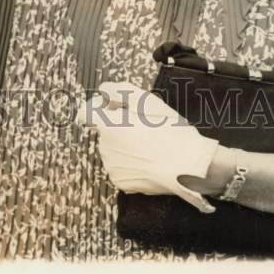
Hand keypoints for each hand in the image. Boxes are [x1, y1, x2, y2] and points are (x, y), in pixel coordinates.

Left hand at [77, 80, 219, 212]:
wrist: (187, 164)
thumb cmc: (168, 130)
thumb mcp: (144, 99)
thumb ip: (116, 90)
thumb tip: (103, 92)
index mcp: (107, 125)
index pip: (85, 113)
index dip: (98, 107)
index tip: (112, 107)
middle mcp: (104, 147)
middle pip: (104, 131)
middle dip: (117, 125)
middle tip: (142, 125)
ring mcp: (112, 167)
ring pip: (112, 149)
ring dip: (124, 144)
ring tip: (149, 144)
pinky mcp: (121, 183)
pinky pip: (120, 166)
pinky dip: (130, 162)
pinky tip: (148, 159)